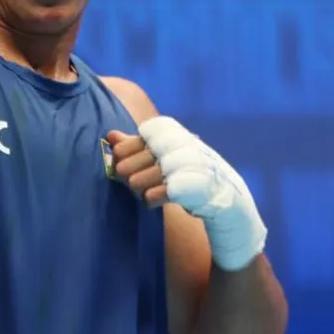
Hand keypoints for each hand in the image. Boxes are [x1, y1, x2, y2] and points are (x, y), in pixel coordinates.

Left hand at [108, 117, 266, 270]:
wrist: (223, 194)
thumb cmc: (184, 171)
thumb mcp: (159, 155)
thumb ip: (135, 145)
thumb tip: (110, 135)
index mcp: (174, 133)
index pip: (142, 136)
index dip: (126, 149)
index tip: (119, 158)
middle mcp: (183, 145)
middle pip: (142, 157)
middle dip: (128, 170)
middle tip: (128, 179)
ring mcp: (190, 166)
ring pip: (149, 175)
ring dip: (138, 186)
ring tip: (141, 191)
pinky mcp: (194, 188)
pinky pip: (161, 193)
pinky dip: (151, 198)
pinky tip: (151, 200)